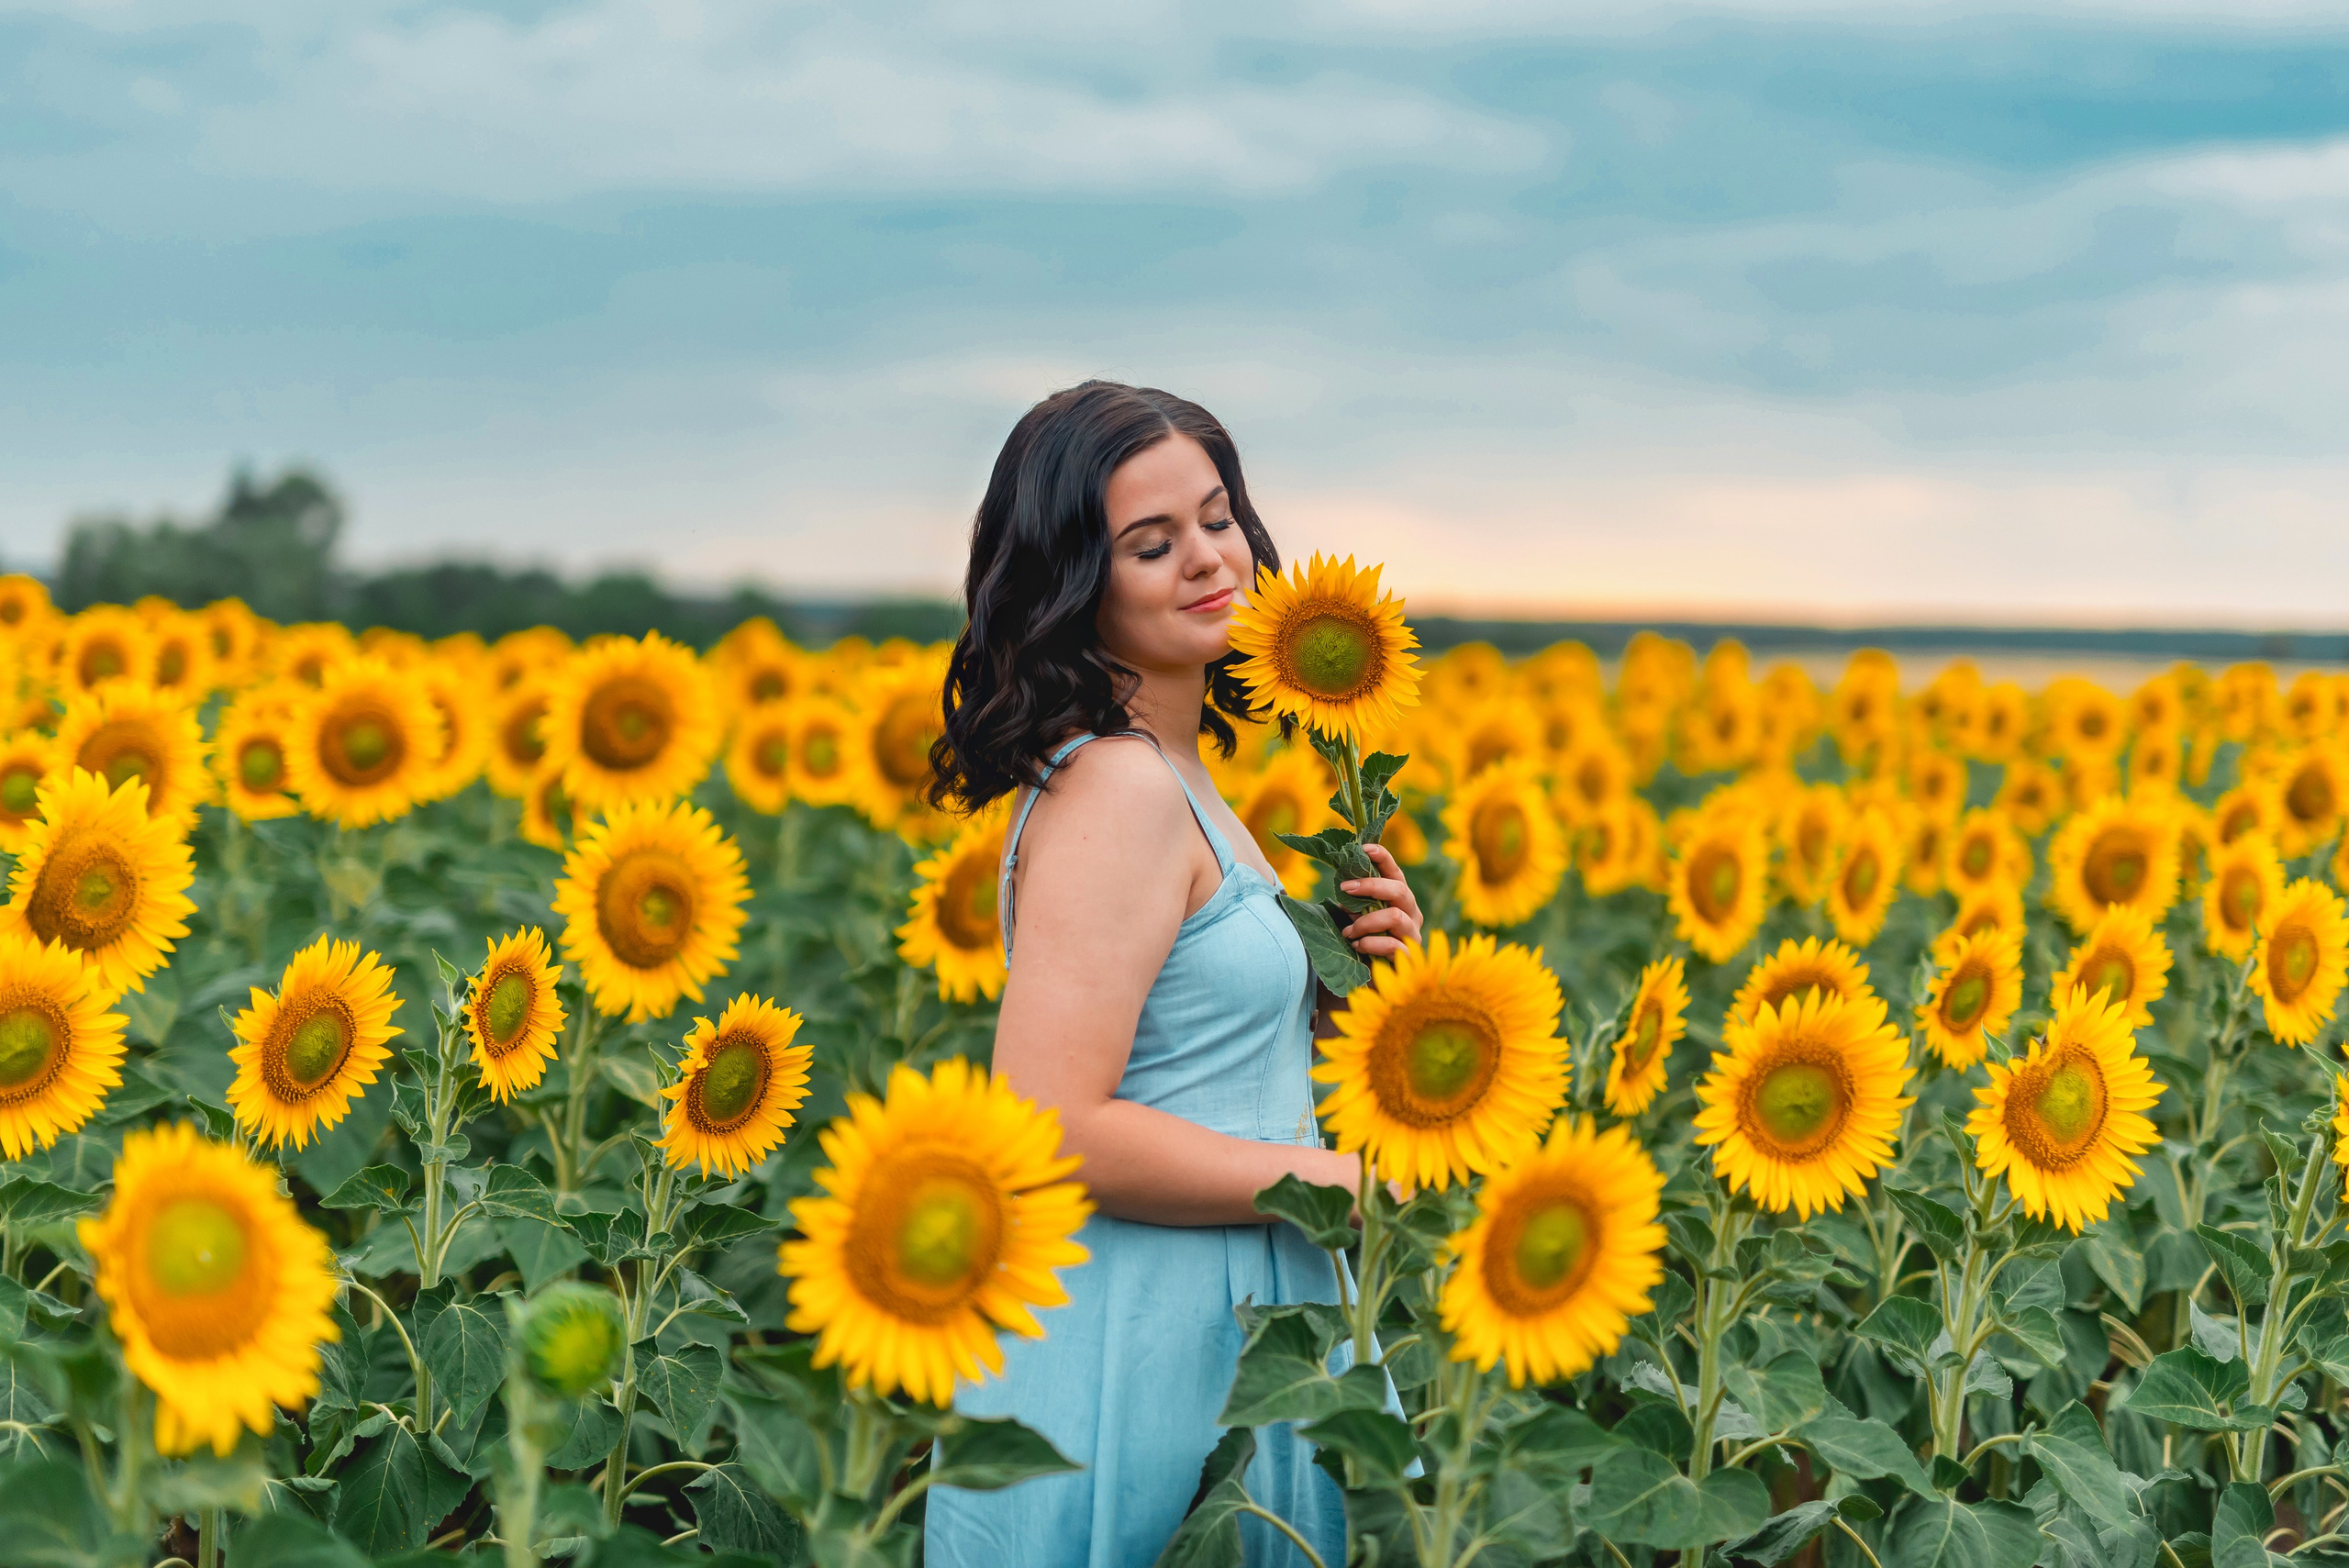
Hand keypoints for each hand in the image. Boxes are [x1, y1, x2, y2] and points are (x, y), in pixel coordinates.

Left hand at [1337, 843, 1423, 958]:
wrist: (1370, 979)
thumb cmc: (1363, 942)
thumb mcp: (1355, 918)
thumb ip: (1352, 904)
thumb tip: (1342, 884)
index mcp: (1399, 899)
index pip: (1395, 872)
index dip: (1383, 857)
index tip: (1364, 848)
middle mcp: (1411, 912)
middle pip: (1398, 889)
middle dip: (1370, 885)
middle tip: (1345, 888)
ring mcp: (1412, 933)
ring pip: (1394, 916)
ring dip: (1365, 921)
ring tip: (1347, 931)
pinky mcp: (1410, 955)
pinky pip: (1392, 944)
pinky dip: (1370, 943)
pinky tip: (1357, 946)